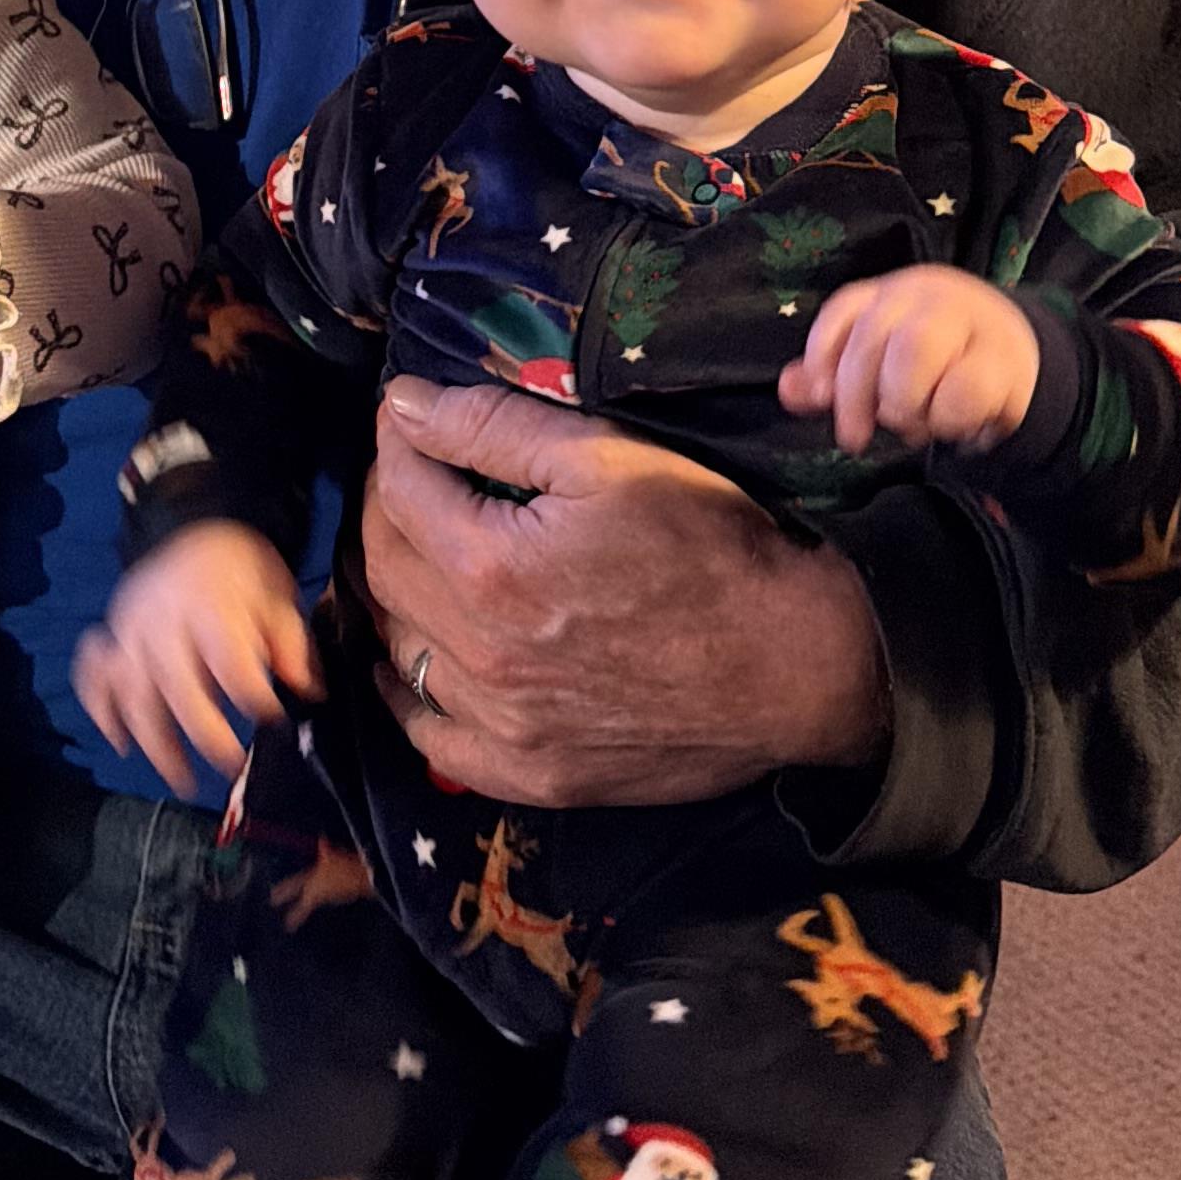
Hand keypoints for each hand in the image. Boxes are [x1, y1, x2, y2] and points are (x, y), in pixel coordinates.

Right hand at [73, 524, 319, 799]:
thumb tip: (307, 689)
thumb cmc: (240, 570)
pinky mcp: (110, 634)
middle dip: (204, 733)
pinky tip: (122, 742)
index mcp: (210, 603)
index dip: (254, 696)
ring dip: (155, 741)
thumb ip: (290, 641)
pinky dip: (102, 711)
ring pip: (132, 692)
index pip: (229, 661)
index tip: (274, 719)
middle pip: (177, 684)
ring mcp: (129, 627)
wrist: (193, 525)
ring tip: (181, 779)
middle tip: (231, 765)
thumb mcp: (276, 592)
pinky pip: (94, 677)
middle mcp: (163, 618)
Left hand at [360, 378, 887, 806]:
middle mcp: (481, 655)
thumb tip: (402, 404)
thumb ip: (493, 426)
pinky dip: (408, 692)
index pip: (398, 492)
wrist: (796, 665)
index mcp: (492, 567)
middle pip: (384, 568)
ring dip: (394, 591)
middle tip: (411, 477)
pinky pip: (431, 737)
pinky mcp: (530, 774)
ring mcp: (502, 726)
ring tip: (417, 553)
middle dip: (385, 508)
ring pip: (398, 648)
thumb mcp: (611, 458)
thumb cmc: (714, 545)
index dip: (396, 444)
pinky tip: (414, 661)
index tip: (408, 421)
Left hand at [784, 271, 1039, 453]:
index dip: (823, 354)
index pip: (845, 310)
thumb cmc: (937, 362)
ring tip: (913, 424)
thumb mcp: (882, 365)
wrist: (1020, 357)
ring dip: (905, 402)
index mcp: (893, 293)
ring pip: (916, 350)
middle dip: (859, 394)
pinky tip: (952, 425)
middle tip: (860, 433)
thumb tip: (789, 390)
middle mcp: (929, 296)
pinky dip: (947, 418)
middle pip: (875, 335)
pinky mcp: (1004, 359)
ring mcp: (970, 321)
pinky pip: (963, 389)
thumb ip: (833, 377)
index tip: (820, 398)